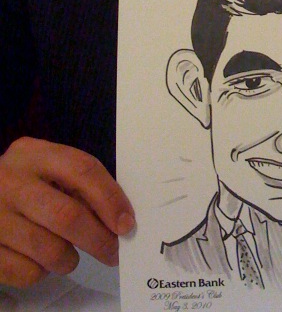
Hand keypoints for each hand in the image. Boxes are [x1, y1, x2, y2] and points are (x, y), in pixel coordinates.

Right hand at [0, 137, 134, 287]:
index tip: (126, 224)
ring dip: (69, 259)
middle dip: (98, 238)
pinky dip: (42, 272)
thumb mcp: (44, 169)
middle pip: (67, 215)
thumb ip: (77, 185)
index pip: (83, 170)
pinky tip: (38, 259)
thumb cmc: (21, 185)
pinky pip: (27, 272)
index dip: (110, 199)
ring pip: (49, 249)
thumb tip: (118, 218)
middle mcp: (10, 181)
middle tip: (112, 251)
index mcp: (33, 154)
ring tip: (69, 255)